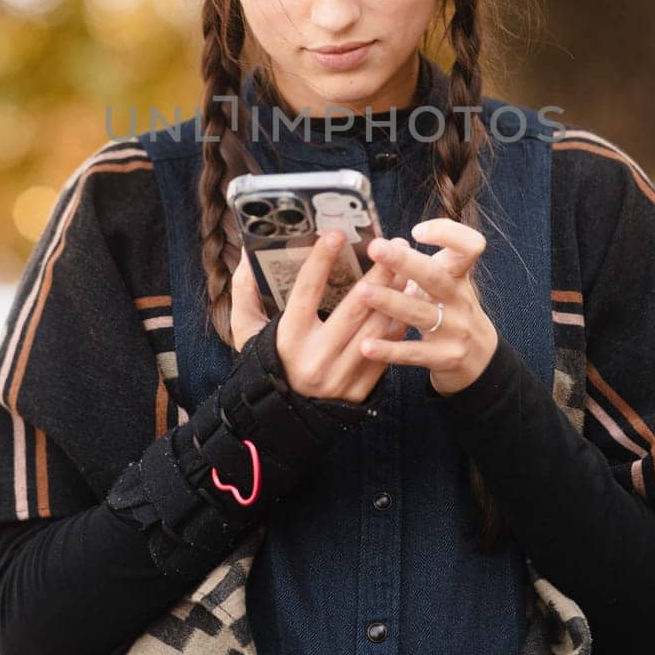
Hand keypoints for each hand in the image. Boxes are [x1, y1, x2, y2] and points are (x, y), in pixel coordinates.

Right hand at [231, 232, 411, 404]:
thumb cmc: (265, 367)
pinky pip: (386, 353)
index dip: (320, 261)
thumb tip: (247, 258)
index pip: (306, 292)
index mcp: (287, 338)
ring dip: (396, 297)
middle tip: (393, 246)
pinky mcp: (360, 390)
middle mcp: (315, 357)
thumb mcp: (246, 333)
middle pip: (353, 308)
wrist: (282, 421)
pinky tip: (409, 304)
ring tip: (408, 269)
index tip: (335, 233)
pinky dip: (399, 327)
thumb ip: (245, 295)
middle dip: (378, 274)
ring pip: (376, 330)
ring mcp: (340, 376)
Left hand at [351, 217, 498, 394]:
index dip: (446, 234)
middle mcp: (460, 300)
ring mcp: (454, 330)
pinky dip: (389, 350)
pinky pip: (413, 353)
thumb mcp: (449, 283)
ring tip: (362, 292)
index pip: (468, 246)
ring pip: (420, 313)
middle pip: (434, 276)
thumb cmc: (453, 311)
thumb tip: (389, 243)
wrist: (480, 359)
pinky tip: (366, 345)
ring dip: (390, 301)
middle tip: (376, 248)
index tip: (416, 231)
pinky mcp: (444, 358)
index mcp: (459, 276)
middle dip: (404, 261)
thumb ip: (425, 263)